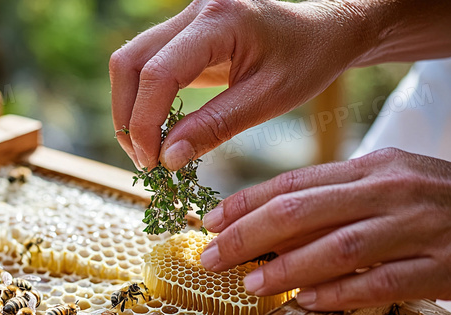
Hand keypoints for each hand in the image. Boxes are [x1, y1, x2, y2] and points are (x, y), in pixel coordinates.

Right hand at [110, 0, 373, 169]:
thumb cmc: (306, 61)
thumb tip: (167, 159)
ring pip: (129, 62)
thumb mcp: (268, 99)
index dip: (145, 122)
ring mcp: (184, 17)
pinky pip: (145, 64)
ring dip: (129, 109)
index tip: (152, 162)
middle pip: (129, 62)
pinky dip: (142, 100)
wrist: (323, 31)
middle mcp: (194, 9)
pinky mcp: (181, 31)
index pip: (158, 73)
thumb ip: (215, 127)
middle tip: (146, 160)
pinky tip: (158, 129)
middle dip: (128, 117)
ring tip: (149, 149)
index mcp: (220, 20)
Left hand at [199, 148, 450, 310]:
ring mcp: (418, 227)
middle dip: (248, 234)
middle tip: (211, 256)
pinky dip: (339, 292)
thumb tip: (269, 229)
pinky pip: (380, 282)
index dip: (246, 202)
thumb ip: (335, 199)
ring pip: (339, 246)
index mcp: (373, 166)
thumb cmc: (434, 202)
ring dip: (287, 267)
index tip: (210, 221)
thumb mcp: (387, 184)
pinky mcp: (440, 264)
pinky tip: (307, 301)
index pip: (295, 182)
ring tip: (251, 282)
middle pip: (304, 210)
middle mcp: (391, 191)